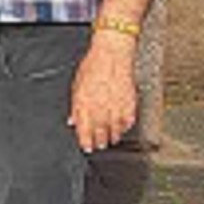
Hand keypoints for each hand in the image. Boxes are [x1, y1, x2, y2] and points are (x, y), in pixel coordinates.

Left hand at [68, 36, 139, 152]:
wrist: (112, 55)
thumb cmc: (93, 67)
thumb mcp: (77, 85)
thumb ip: (75, 106)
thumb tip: (72, 120)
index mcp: (85, 105)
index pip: (84, 130)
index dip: (85, 141)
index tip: (86, 147)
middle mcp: (100, 109)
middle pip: (100, 132)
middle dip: (99, 142)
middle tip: (99, 146)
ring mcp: (116, 108)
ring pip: (115, 130)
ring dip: (112, 137)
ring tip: (110, 140)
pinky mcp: (130, 104)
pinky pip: (128, 122)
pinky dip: (124, 127)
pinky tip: (121, 129)